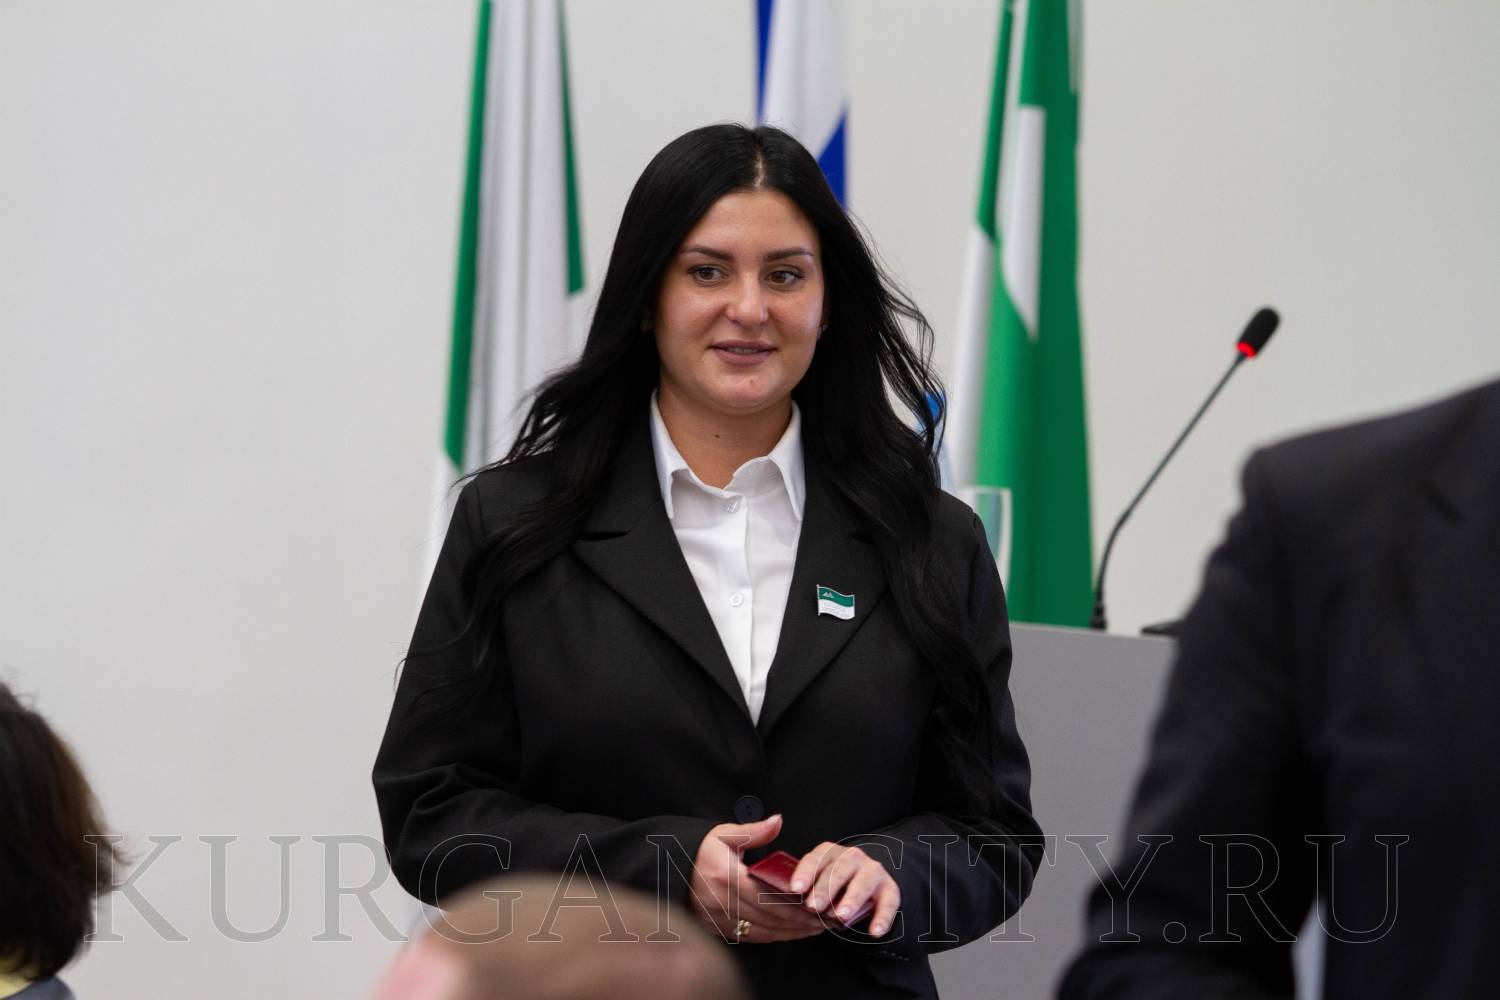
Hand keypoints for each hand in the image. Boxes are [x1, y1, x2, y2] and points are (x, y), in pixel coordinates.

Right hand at [689, 814, 826, 943]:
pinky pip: (751, 937)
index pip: (768, 896)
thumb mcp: (724, 834)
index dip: (795, 905)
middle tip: (825, 920)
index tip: (817, 905)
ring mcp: (719, 919)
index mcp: (726, 877)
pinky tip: (791, 933)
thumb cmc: (701, 851)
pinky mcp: (718, 930)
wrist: (673, 870)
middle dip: (800, 921)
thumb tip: (778, 821)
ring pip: (763, 931)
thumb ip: (754, 831)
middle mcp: (722, 902)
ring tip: (814, 928)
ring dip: (791, 932)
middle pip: (769, 916)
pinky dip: (774, 936)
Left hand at [791, 842, 900, 938]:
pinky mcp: (889, 888)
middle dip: (825, 889)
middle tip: (813, 907)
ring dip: (852, 899)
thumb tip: (788, 905)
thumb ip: (807, 889)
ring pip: (863, 883)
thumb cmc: (834, 886)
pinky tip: (875, 932)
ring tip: (841, 916)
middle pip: (838, 871)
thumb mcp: (819, 881)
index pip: (816, 859)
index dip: (805, 873)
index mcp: (830, 853)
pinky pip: (888, 903)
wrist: (868, 884)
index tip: (795, 889)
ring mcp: (872, 871)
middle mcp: (852, 857)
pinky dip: (882, 918)